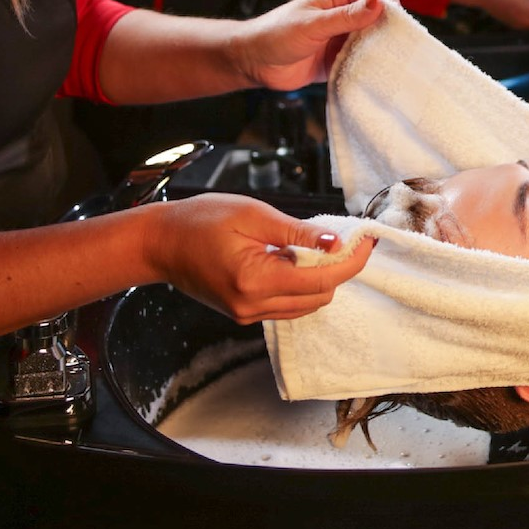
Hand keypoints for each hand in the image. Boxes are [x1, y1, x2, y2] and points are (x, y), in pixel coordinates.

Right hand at [142, 193, 375, 322]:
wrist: (159, 243)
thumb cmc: (199, 221)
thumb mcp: (253, 215)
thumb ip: (297, 232)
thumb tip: (336, 241)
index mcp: (256, 280)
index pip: (321, 279)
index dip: (351, 262)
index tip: (368, 243)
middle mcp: (253, 305)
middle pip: (319, 296)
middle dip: (339, 269)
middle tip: (347, 239)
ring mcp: (247, 313)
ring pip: (306, 304)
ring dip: (320, 278)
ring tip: (317, 246)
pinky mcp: (244, 312)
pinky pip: (287, 304)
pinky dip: (301, 284)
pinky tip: (295, 258)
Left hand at [230, 0, 386, 90]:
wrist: (253, 63)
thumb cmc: (275, 34)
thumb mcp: (313, 24)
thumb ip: (347, 16)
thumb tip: (378, 2)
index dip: (388, 2)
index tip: (399, 18)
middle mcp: (341, 16)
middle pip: (376, 17)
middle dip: (389, 27)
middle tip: (400, 41)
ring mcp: (340, 39)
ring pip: (370, 40)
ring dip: (379, 48)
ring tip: (391, 58)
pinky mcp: (337, 60)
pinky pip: (360, 61)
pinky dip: (368, 65)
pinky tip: (375, 71)